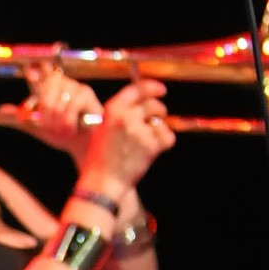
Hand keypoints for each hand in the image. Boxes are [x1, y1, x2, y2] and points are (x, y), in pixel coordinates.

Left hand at [10, 57, 110, 156]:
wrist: (80, 146)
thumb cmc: (60, 134)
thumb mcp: (36, 127)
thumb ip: (19, 119)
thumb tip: (0, 110)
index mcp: (45, 89)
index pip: (38, 72)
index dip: (34, 71)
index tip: (30, 73)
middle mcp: (59, 84)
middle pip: (47, 85)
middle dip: (45, 109)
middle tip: (47, 125)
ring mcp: (73, 86)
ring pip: (58, 100)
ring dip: (57, 120)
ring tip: (61, 130)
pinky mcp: (86, 94)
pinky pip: (72, 105)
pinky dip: (68, 121)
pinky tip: (71, 128)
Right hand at [73, 78, 173, 198]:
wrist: (103, 181)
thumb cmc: (101, 159)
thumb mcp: (103, 129)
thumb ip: (120, 115)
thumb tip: (143, 106)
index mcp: (112, 110)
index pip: (137, 89)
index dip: (152, 87)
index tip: (161, 90)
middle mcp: (126, 116)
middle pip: (152, 104)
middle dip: (159, 110)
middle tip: (160, 116)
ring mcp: (139, 130)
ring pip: (161, 122)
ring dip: (159, 129)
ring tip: (147, 142)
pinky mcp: (151, 145)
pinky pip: (167, 137)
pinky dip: (165, 142)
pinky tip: (154, 150)